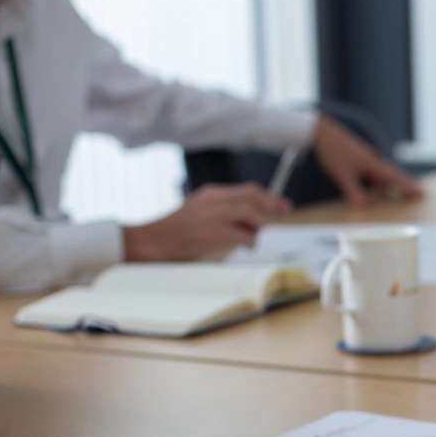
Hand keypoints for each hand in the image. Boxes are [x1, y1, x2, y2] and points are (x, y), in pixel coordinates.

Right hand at [122, 183, 289, 260]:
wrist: (150, 242)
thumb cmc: (176, 233)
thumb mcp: (200, 213)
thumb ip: (224, 211)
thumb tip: (255, 219)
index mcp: (211, 194)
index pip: (247, 190)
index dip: (269, 197)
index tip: (282, 204)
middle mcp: (214, 201)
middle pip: (254, 198)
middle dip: (273, 205)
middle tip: (285, 211)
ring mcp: (214, 216)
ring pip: (253, 215)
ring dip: (258, 228)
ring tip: (251, 239)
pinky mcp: (214, 233)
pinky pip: (245, 235)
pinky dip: (250, 241)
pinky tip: (245, 246)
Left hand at [311, 115, 422, 206]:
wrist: (321, 131)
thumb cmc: (333, 151)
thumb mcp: (342, 174)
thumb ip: (352, 191)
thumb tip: (362, 207)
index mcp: (372, 165)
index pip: (394, 178)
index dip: (407, 186)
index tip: (422, 192)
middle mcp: (372, 162)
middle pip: (393, 176)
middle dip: (406, 185)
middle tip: (421, 192)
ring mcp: (365, 160)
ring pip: (384, 174)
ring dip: (394, 183)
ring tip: (404, 192)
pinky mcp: (358, 160)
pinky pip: (374, 173)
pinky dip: (381, 181)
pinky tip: (379, 185)